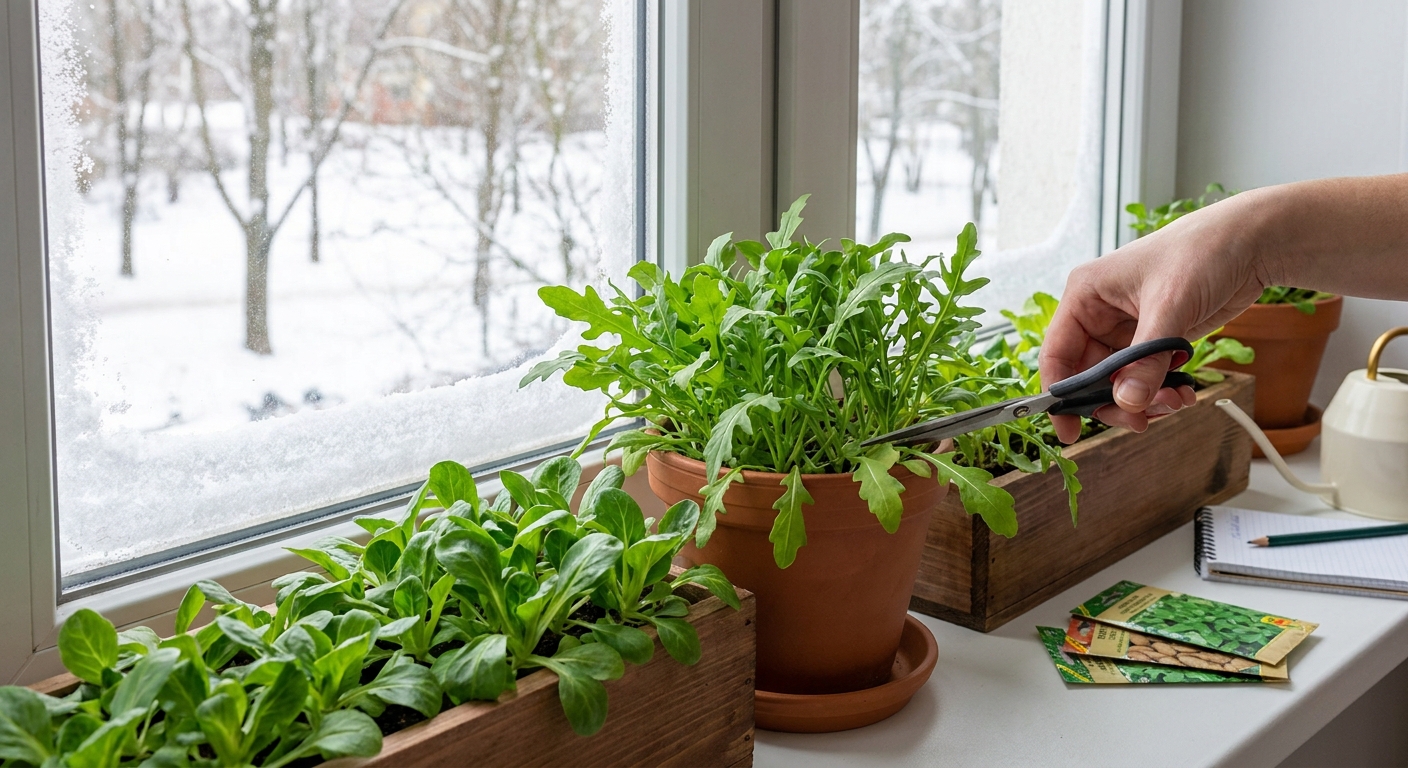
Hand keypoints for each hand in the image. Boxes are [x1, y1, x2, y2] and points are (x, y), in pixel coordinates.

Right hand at [1039, 193, 1268, 442]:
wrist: (1252, 242)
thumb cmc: (1203, 252)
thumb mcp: (1170, 306)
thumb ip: (1146, 360)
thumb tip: (1127, 403)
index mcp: (1086, 296)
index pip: (1058, 353)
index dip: (1060, 394)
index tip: (1069, 430)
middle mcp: (1100, 314)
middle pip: (1088, 376)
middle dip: (1113, 401)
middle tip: (1139, 421)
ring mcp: (1127, 329)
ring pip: (1118, 382)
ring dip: (1142, 401)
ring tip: (1173, 402)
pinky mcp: (1154, 339)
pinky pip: (1145, 378)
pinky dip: (1160, 393)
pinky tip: (1182, 393)